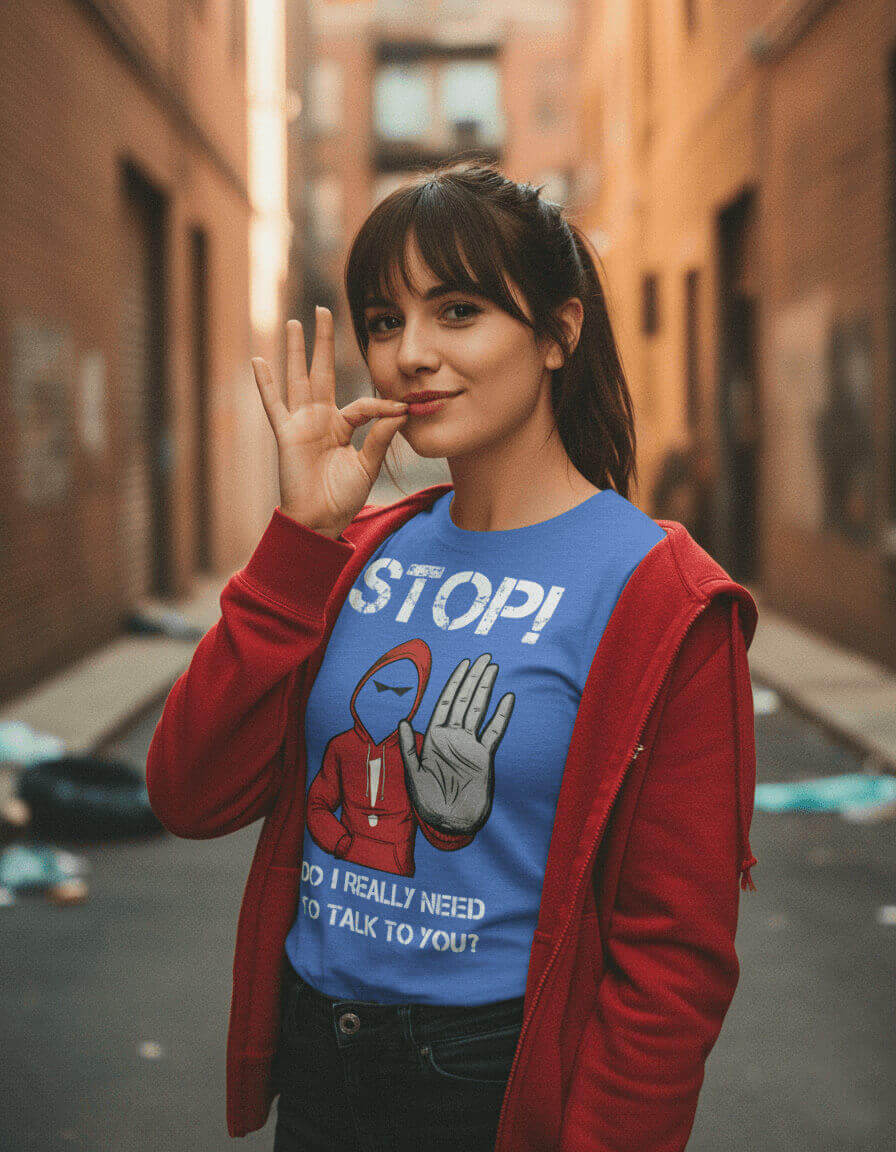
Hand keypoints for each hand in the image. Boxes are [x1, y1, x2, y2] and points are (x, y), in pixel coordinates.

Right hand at [251, 309, 408, 534]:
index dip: (383, 404)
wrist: (321, 521)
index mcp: (342, 426)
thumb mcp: (367, 466)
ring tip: (295, 321)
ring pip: (298, 379)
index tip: (406, 406)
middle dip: (323, 342)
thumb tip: (401, 410)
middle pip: (322, 372)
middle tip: (325, 310)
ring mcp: (301, 424)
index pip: (363, 404)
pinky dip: (265, 384)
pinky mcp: (286, 434)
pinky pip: (273, 405)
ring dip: (296, 350)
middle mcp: (320, 419)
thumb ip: (380, 437)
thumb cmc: (342, 498)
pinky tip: (258, 360)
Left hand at [398, 654, 513, 835]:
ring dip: (486, 689)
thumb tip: (402, 721)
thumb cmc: (427, 801)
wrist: (449, 823)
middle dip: (473, 678)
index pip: (446, 702)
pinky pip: (494, 732)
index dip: (454, 682)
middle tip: (484, 657)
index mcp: (434, 737)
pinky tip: (507, 699)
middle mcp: (453, 737)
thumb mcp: (412, 774)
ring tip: (494, 669)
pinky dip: (501, 716)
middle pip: (465, 700)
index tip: (463, 664)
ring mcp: (469, 745)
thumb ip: (408, 747)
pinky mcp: (483, 757)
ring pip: (479, 710)